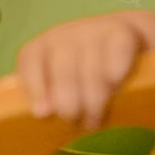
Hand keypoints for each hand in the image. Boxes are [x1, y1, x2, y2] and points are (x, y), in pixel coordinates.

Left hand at [15, 12, 147, 129]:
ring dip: (95, 100)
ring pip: (91, 69)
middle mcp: (65, 35)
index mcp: (43, 46)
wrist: (124, 36)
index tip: (44, 114)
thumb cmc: (84, 70)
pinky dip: (116, 71)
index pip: (31, 60)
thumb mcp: (60, 82)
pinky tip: (115, 86)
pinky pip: (118, 52)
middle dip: (69, 105)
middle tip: (78, 123)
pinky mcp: (122, 31)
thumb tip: (43, 114)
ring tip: (97, 119)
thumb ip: (48, 98)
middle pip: (63, 69)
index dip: (35, 88)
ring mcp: (94, 31)